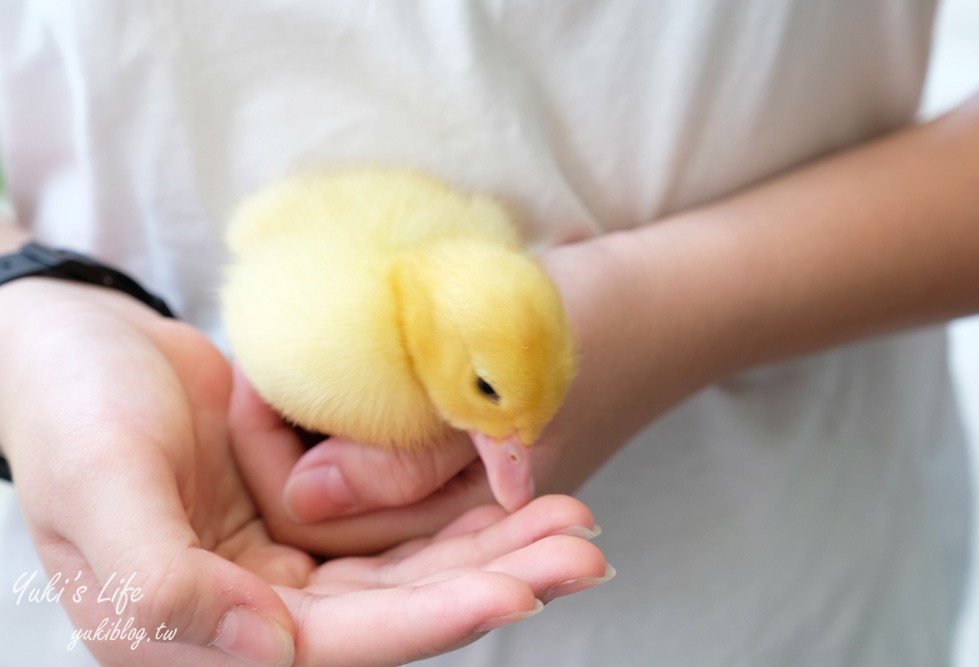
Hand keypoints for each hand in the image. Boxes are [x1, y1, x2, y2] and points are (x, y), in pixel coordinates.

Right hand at [0, 279, 608, 665]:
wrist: (71, 342)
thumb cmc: (68, 411)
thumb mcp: (98, 490)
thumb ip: (168, 584)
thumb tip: (275, 648)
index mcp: (195, 633)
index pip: (339, 643)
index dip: (434, 619)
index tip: (521, 589)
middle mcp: (250, 611)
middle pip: (396, 611)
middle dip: (493, 581)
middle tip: (582, 548)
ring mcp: (283, 560)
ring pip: (407, 568)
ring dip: (490, 546)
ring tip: (572, 519)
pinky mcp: (303, 511)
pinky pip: (391, 519)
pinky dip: (451, 506)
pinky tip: (510, 488)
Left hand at [232, 236, 662, 554]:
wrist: (662, 300)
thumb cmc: (594, 331)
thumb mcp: (509, 384)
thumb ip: (412, 458)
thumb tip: (306, 498)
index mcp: (463, 515)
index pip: (320, 520)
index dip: (271, 453)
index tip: (254, 375)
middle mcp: (448, 513)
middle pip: (320, 511)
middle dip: (275, 444)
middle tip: (258, 368)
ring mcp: (450, 482)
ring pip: (339, 479)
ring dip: (304, 425)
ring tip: (282, 363)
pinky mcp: (450, 447)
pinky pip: (369, 445)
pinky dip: (338, 409)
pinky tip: (326, 366)